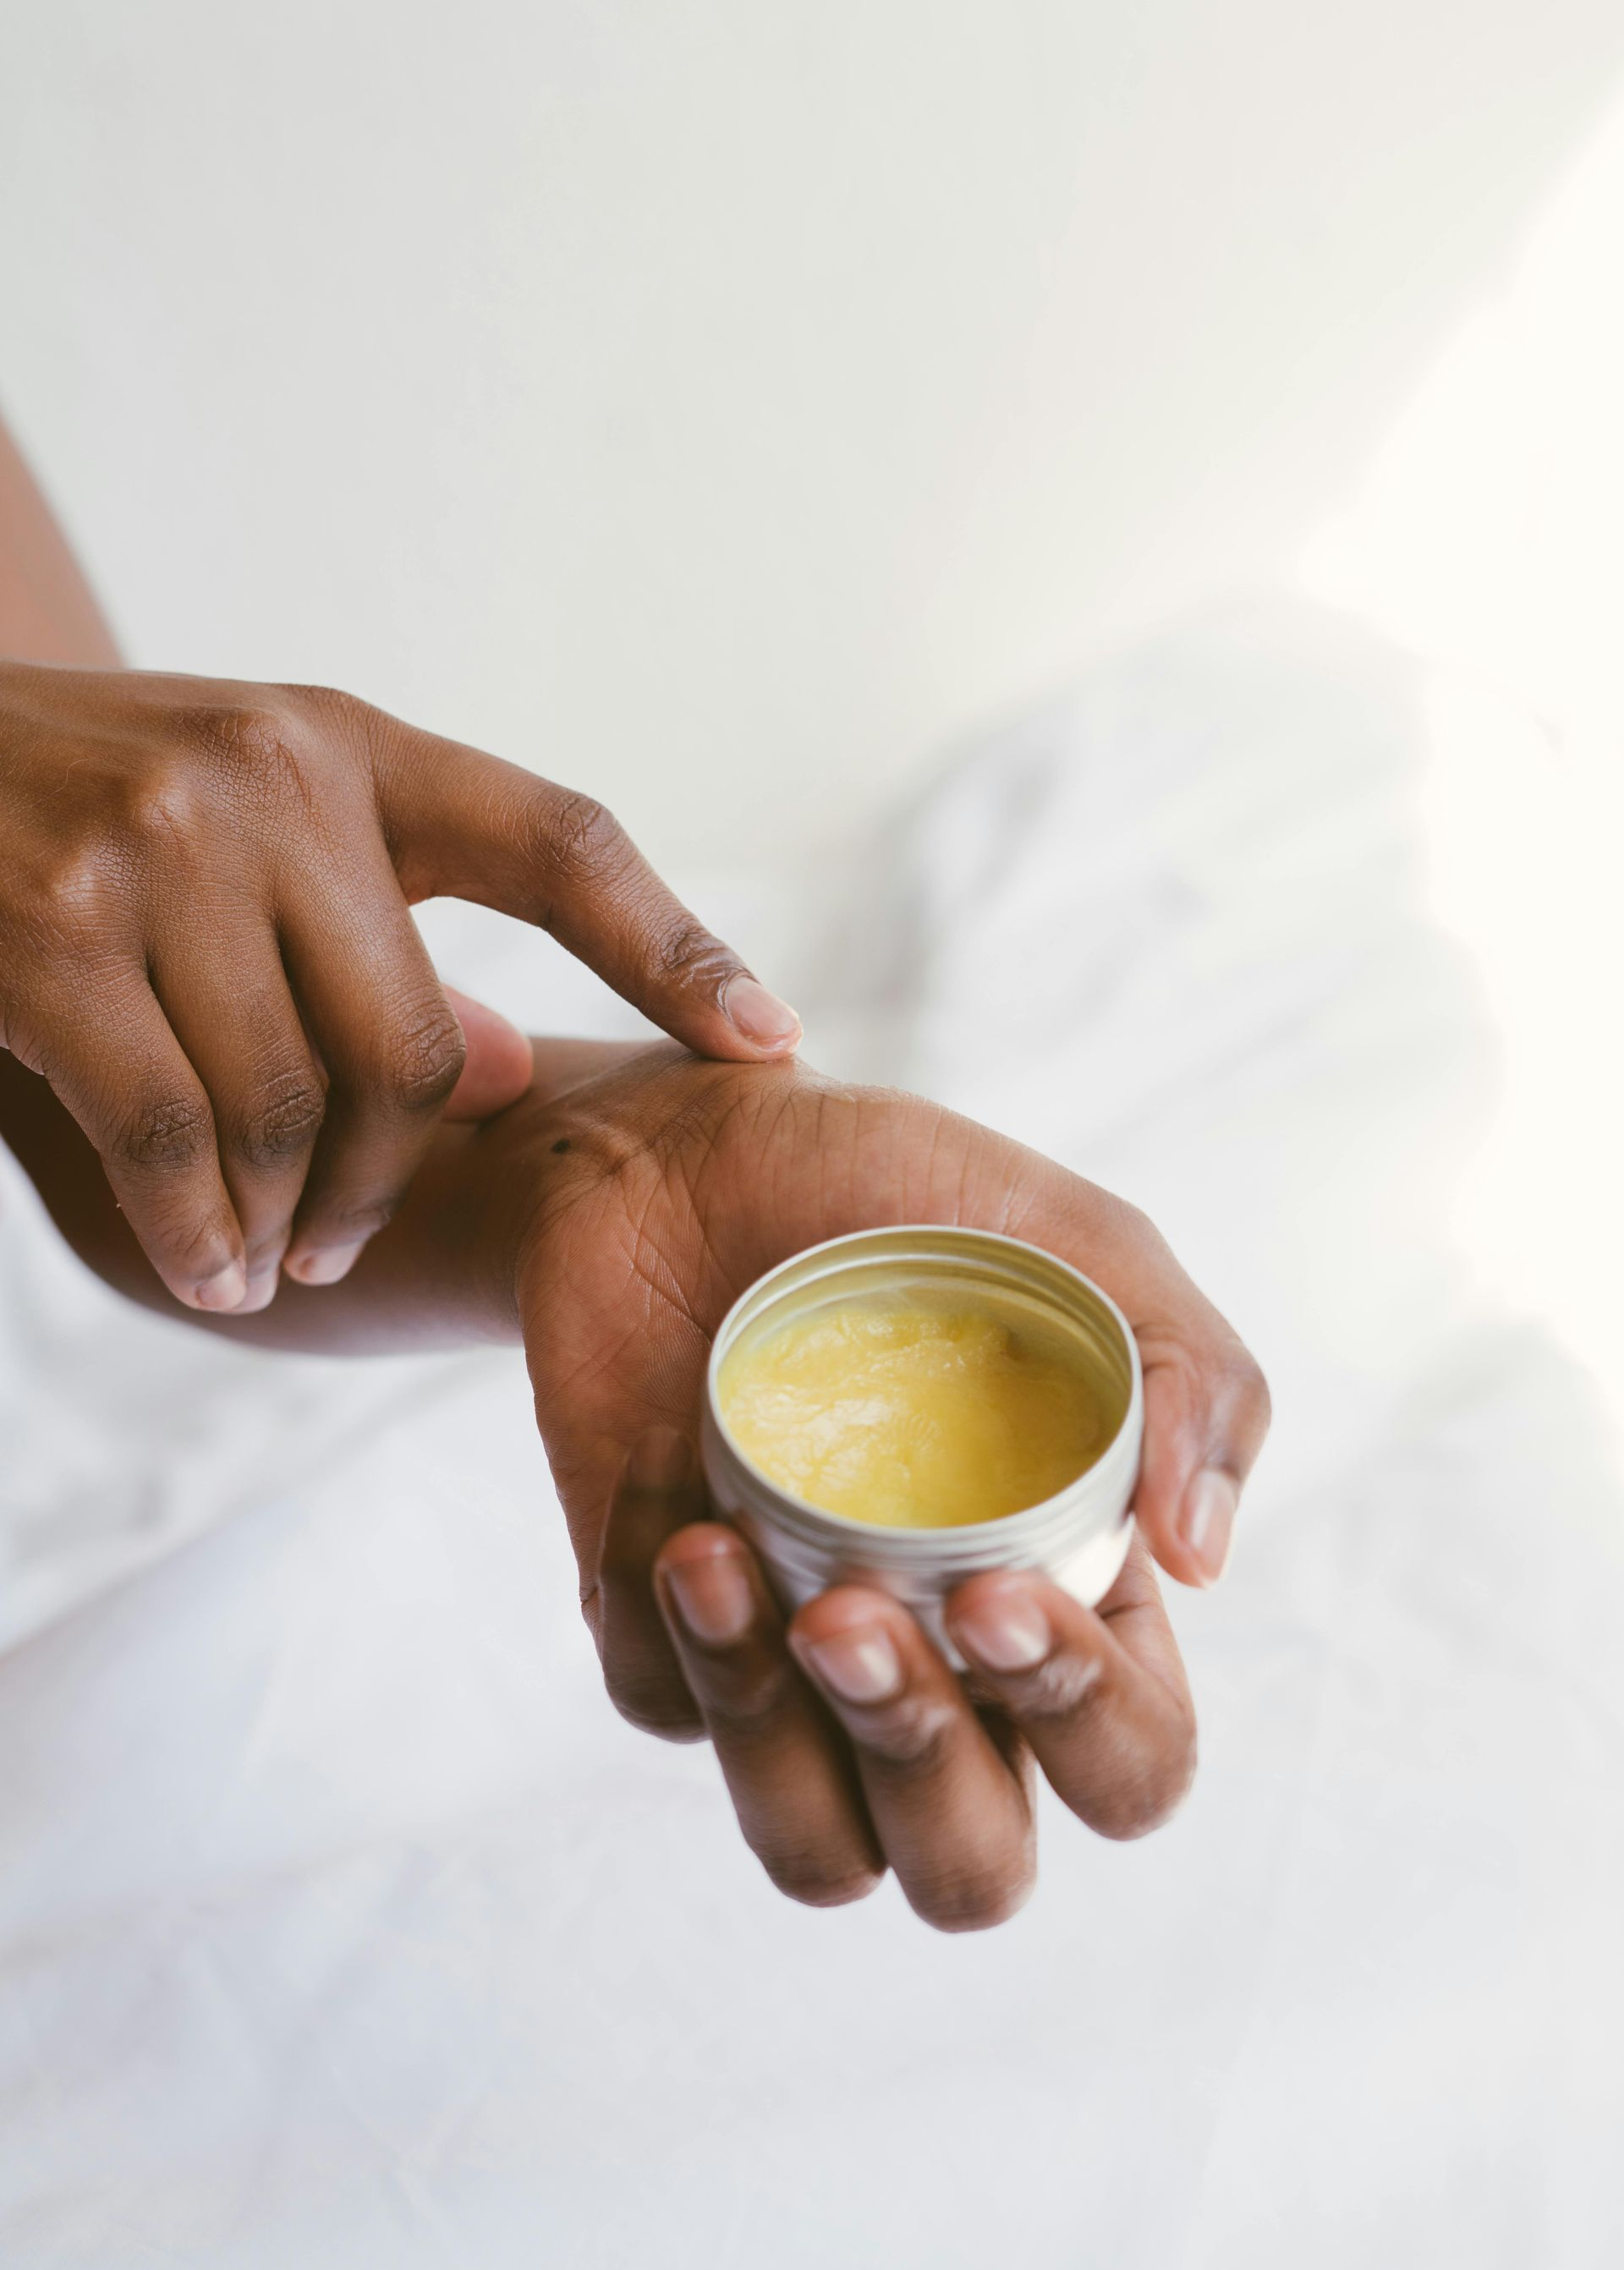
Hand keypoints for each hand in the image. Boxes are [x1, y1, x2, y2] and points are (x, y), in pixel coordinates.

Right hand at [0, 661, 799, 1314]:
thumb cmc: (88, 808)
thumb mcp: (250, 824)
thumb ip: (377, 933)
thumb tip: (505, 1068)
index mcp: (349, 743)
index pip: (560, 843)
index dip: (675, 949)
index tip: (772, 1045)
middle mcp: (272, 775)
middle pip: (417, 1045)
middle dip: (384, 1177)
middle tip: (332, 1244)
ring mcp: (158, 847)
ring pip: (292, 1108)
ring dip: (285, 1221)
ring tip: (263, 1263)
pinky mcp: (51, 933)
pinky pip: (176, 1139)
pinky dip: (199, 1231)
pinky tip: (209, 1267)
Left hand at [515, 1048, 1268, 1921]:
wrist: (684, 1151)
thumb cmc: (896, 1197)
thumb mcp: (1075, 1241)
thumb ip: (1193, 1375)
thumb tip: (1205, 1557)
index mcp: (1074, 1594)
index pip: (1132, 1761)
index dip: (1084, 1722)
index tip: (991, 1593)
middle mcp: (945, 1669)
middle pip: (973, 1869)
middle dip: (919, 1768)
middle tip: (847, 1612)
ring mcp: (801, 1672)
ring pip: (815, 1854)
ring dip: (765, 1736)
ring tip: (717, 1560)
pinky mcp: (670, 1644)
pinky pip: (661, 1717)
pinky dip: (652, 1611)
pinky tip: (661, 1476)